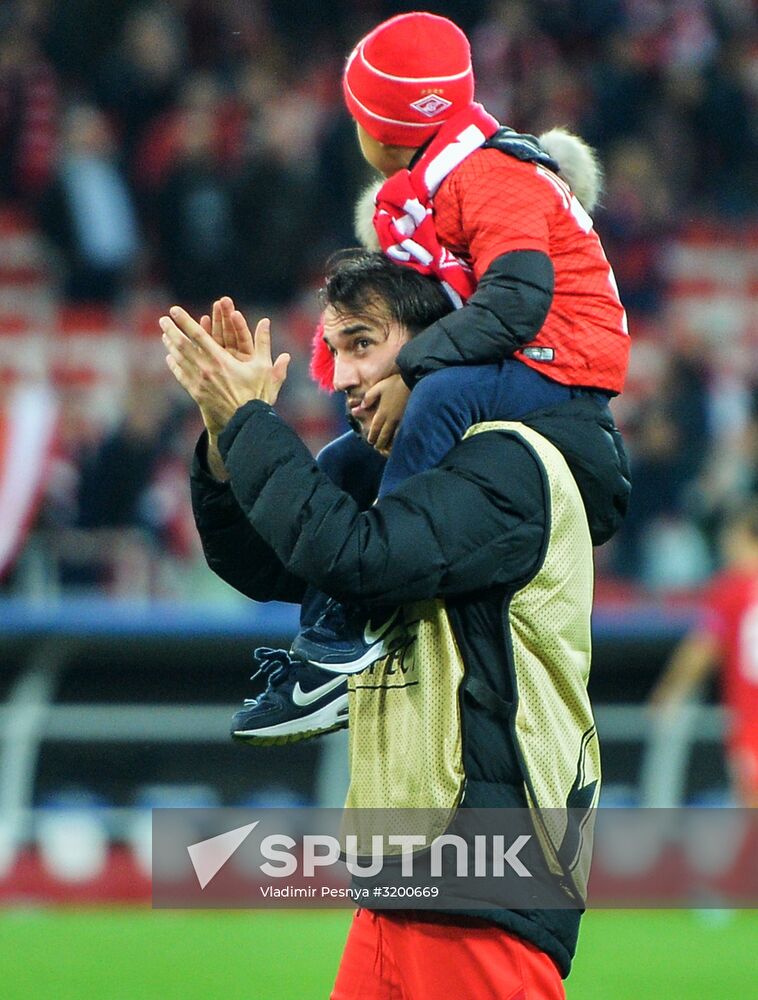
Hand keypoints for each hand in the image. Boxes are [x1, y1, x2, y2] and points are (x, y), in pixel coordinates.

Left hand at [161, 304, 290, 435]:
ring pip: (180, 360)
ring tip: (164, 335)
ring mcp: (199, 383)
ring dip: (171, 346)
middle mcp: (205, 370)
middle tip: (162, 319)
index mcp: (220, 360)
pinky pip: (182, 376)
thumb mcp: (265, 368)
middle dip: (172, 331)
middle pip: (182, 346)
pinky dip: (175, 366)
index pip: (198, 335)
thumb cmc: (257, 396)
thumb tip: (265, 321)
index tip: (174, 310)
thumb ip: (263, 343)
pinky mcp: (197, 394)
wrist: (245, 424)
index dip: (185, 321)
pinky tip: (170, 359)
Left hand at [364, 373, 409, 453]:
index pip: (376, 428)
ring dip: (390, 443)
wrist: (412, 381)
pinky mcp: (409, 418)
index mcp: (383, 412)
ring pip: (394, 435)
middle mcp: (391, 418)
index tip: (370, 441)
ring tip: (387, 448)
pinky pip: (403, 431)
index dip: (372, 436)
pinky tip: (399, 440)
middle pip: (384, 434)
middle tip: (377, 448)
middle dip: (380, 442)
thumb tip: (362, 406)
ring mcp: (401, 419)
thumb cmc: (394, 384)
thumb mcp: (378, 387)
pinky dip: (400, 437)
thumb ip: (369, 397)